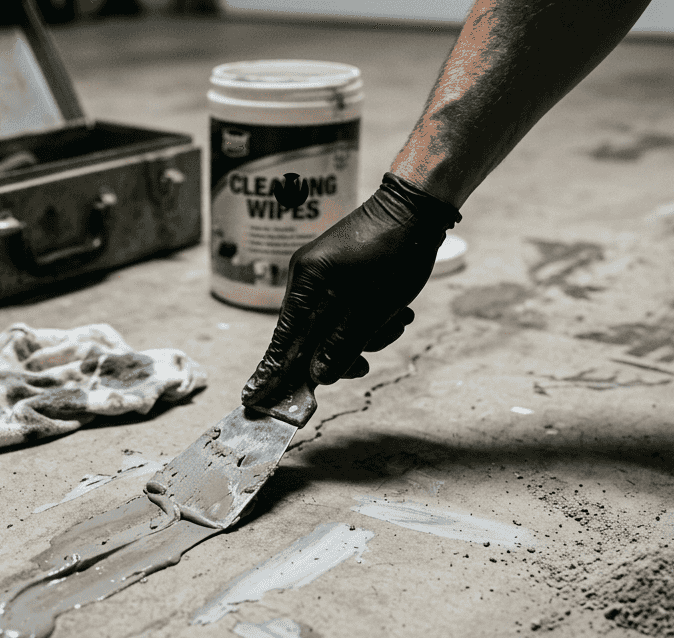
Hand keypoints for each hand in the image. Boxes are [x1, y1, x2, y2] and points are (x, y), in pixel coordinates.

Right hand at [241, 173, 460, 405]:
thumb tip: (318, 375)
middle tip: (365, 366)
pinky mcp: (342, 270)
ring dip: (367, 332)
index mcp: (306, 283)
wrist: (418, 204)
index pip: (283, 339)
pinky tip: (399, 310)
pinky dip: (371, 316)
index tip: (254, 397)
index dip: (272, 371)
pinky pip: (349, 307)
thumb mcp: (372, 308)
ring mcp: (324, 272)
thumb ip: (342, 344)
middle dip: (343, 352)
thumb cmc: (395, 253)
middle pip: (312, 335)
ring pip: (336, 324)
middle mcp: (307, 277)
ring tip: (399, 320)